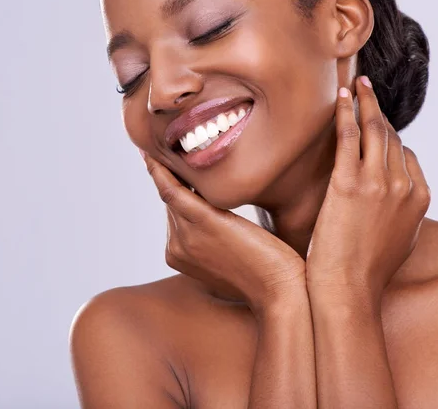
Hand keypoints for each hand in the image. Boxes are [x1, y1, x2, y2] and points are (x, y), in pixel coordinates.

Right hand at [141, 153, 305, 316]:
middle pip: (172, 202)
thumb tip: (224, 223)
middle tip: (167, 145)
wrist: (282, 293)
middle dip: (171, 175)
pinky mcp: (204, 223)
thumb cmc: (268, 276)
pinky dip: (162, 172)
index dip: (177, 189)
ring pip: (170, 194)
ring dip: (163, 167)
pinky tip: (155, 155)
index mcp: (182, 256)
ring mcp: (186, 237)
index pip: (176, 214)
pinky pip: (174, 191)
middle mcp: (177, 247)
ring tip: (158, 144)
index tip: (174, 168)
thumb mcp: (235, 257)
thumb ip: (219, 241)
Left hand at [306, 77, 430, 301]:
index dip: (389, 136)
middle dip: (378, 110)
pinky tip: (343, 96)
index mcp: (420, 198)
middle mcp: (404, 185)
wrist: (348, 289)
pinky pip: (350, 137)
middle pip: (391, 137)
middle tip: (368, 89)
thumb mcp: (400, 240)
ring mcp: (378, 183)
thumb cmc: (368, 270)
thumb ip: (403, 212)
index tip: (375, 123)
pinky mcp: (349, 184)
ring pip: (373, 130)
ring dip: (366, 102)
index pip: (406, 154)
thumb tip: (398, 198)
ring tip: (358, 84)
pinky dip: (347, 112)